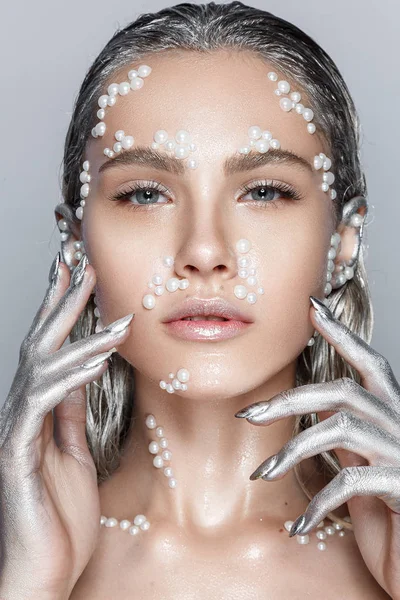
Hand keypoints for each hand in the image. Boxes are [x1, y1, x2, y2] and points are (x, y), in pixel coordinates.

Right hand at [0, 253, 133, 598]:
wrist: (41, 571)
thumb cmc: (59, 516)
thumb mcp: (73, 453)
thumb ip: (71, 412)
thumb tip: (84, 371)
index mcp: (41, 411)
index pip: (52, 348)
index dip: (64, 308)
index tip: (81, 273)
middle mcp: (24, 413)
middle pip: (40, 344)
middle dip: (61, 302)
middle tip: (82, 262)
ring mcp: (17, 431)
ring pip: (40, 369)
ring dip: (77, 338)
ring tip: (112, 318)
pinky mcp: (16, 456)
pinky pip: (41, 407)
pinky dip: (67, 380)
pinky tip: (93, 363)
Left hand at [235, 295, 399, 598]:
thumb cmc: (390, 511)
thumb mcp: (363, 465)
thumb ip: (346, 435)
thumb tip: (315, 409)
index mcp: (391, 414)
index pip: (368, 363)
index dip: (341, 334)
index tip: (313, 307)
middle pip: (341, 392)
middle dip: (289, 400)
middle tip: (247, 415)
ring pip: (341, 429)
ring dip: (293, 451)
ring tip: (263, 474)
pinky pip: (351, 481)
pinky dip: (318, 501)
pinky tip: (300, 523)